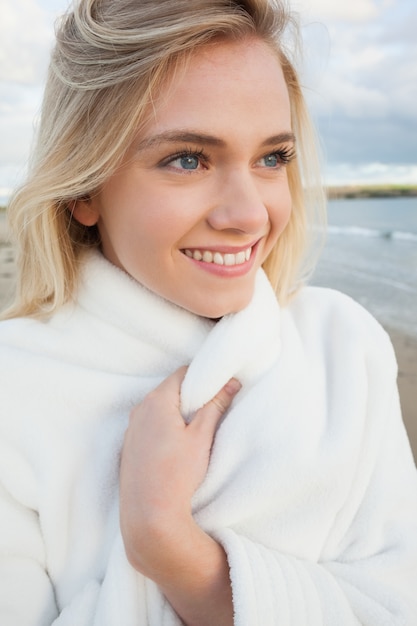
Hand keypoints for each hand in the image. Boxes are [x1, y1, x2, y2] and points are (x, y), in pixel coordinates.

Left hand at [119, 366, 240, 579]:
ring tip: (197, 429)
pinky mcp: (129, 446)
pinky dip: (164, 426)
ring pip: (159, 408)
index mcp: (157, 401)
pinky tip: (177, 445)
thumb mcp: (203, 437)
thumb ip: (216, 406)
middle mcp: (139, 410)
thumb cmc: (177, 473)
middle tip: (213, 407)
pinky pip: (149, 425)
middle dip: (191, 395)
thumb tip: (231, 383)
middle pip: (169, 390)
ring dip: (178, 411)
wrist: (148, 513)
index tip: (219, 386)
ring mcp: (131, 428)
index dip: (203, 376)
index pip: (182, 373)